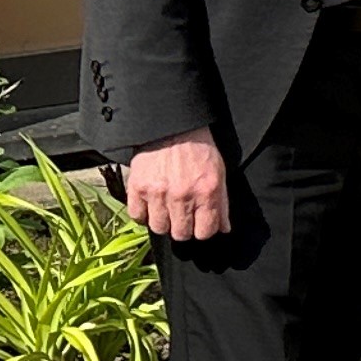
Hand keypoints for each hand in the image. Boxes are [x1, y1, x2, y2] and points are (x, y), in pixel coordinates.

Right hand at [121, 128, 230, 243]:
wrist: (173, 126)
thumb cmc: (199, 149)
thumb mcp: (219, 172)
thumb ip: (222, 203)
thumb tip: (223, 229)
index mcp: (206, 192)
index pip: (205, 232)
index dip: (203, 230)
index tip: (200, 224)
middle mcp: (182, 196)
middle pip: (181, 234)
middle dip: (183, 227)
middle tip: (182, 215)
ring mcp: (158, 193)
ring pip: (159, 228)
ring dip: (163, 221)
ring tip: (166, 208)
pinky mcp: (137, 187)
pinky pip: (137, 216)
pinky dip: (143, 213)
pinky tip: (151, 203)